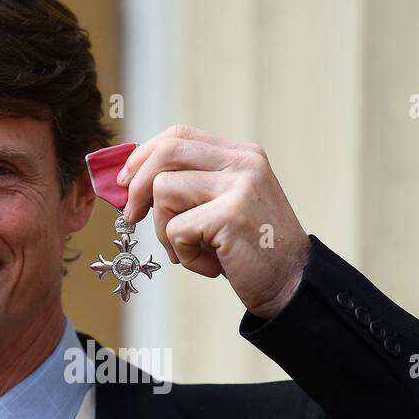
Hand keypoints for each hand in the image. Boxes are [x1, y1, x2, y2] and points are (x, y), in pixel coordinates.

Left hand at [117, 125, 309, 318]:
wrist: (292, 283)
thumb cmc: (252, 250)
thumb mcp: (225, 204)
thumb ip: (193, 185)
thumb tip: (133, 182)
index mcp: (240, 155)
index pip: (179, 136)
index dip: (143, 156)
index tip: (126, 183)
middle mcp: (242, 163)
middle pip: (167, 151)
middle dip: (138, 186)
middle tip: (133, 216)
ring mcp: (238, 186)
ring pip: (164, 191)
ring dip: (165, 231)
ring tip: (191, 251)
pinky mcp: (230, 215)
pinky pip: (176, 229)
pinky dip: (184, 255)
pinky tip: (211, 265)